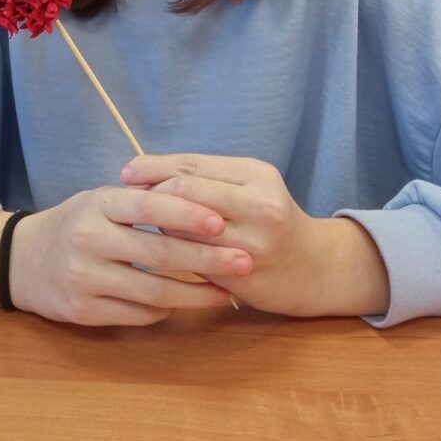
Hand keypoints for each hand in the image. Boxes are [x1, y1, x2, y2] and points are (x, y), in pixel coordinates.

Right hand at [9, 184, 253, 326]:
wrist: (21, 260)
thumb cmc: (77, 223)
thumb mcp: (102, 201)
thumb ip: (143, 201)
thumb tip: (204, 201)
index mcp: (98, 205)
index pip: (149, 206)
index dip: (187, 214)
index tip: (222, 222)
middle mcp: (88, 240)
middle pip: (158, 252)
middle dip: (207, 258)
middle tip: (244, 260)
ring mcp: (84, 278)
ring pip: (152, 290)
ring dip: (196, 293)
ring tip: (227, 291)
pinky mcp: (83, 312)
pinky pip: (137, 314)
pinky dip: (167, 308)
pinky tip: (187, 303)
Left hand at [121, 154, 389, 318]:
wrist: (315, 267)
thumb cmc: (271, 221)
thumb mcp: (249, 187)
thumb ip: (207, 179)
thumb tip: (147, 174)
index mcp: (256, 174)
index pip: (191, 165)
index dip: (153, 167)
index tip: (125, 172)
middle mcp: (259, 204)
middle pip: (185, 193)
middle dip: (150, 196)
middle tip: (126, 202)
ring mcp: (253, 242)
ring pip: (184, 229)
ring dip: (157, 228)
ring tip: (138, 227)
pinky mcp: (244, 276)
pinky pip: (193, 263)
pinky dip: (171, 256)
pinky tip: (158, 255)